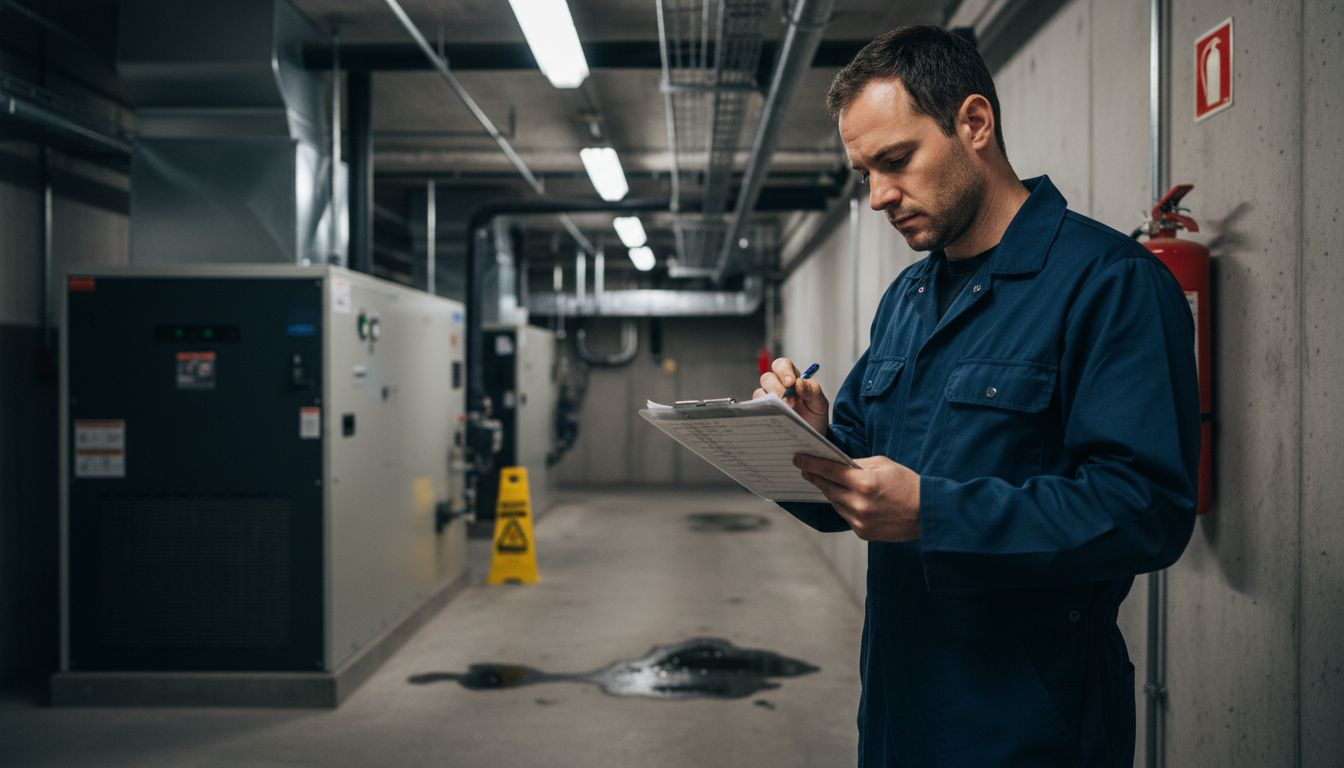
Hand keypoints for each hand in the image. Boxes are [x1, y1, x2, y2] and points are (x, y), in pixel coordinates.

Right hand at [753, 357, 829, 434]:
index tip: (790, 382)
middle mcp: (778, 386)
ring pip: (759, 391)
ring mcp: (769, 399)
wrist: (812, 434)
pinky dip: (764, 410)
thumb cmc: (815, 415)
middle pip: (768, 378)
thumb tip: (799, 383)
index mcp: (792, 378)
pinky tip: (775, 416)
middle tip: (791, 402)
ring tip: (786, 411)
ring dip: (772, 400)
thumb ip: (812, 390)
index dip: (784, 371)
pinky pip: (756, 407)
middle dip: (778, 388)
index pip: (782, 365)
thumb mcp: (820, 402)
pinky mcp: (763, 411)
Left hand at [793, 454, 920, 541]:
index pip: (829, 471)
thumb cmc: (908, 484)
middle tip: (806, 470)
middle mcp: (859, 504)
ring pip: (834, 502)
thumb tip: (837, 464)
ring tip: (825, 482)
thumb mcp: (883, 464)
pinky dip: (843, 505)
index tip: (798, 460)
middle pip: (827, 488)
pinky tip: (846, 498)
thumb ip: (858, 464)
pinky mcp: (862, 533)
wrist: (927, 513)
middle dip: (816, 477)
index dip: (811, 464)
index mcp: (864, 483)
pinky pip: (844, 515)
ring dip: (830, 492)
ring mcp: (859, 521)